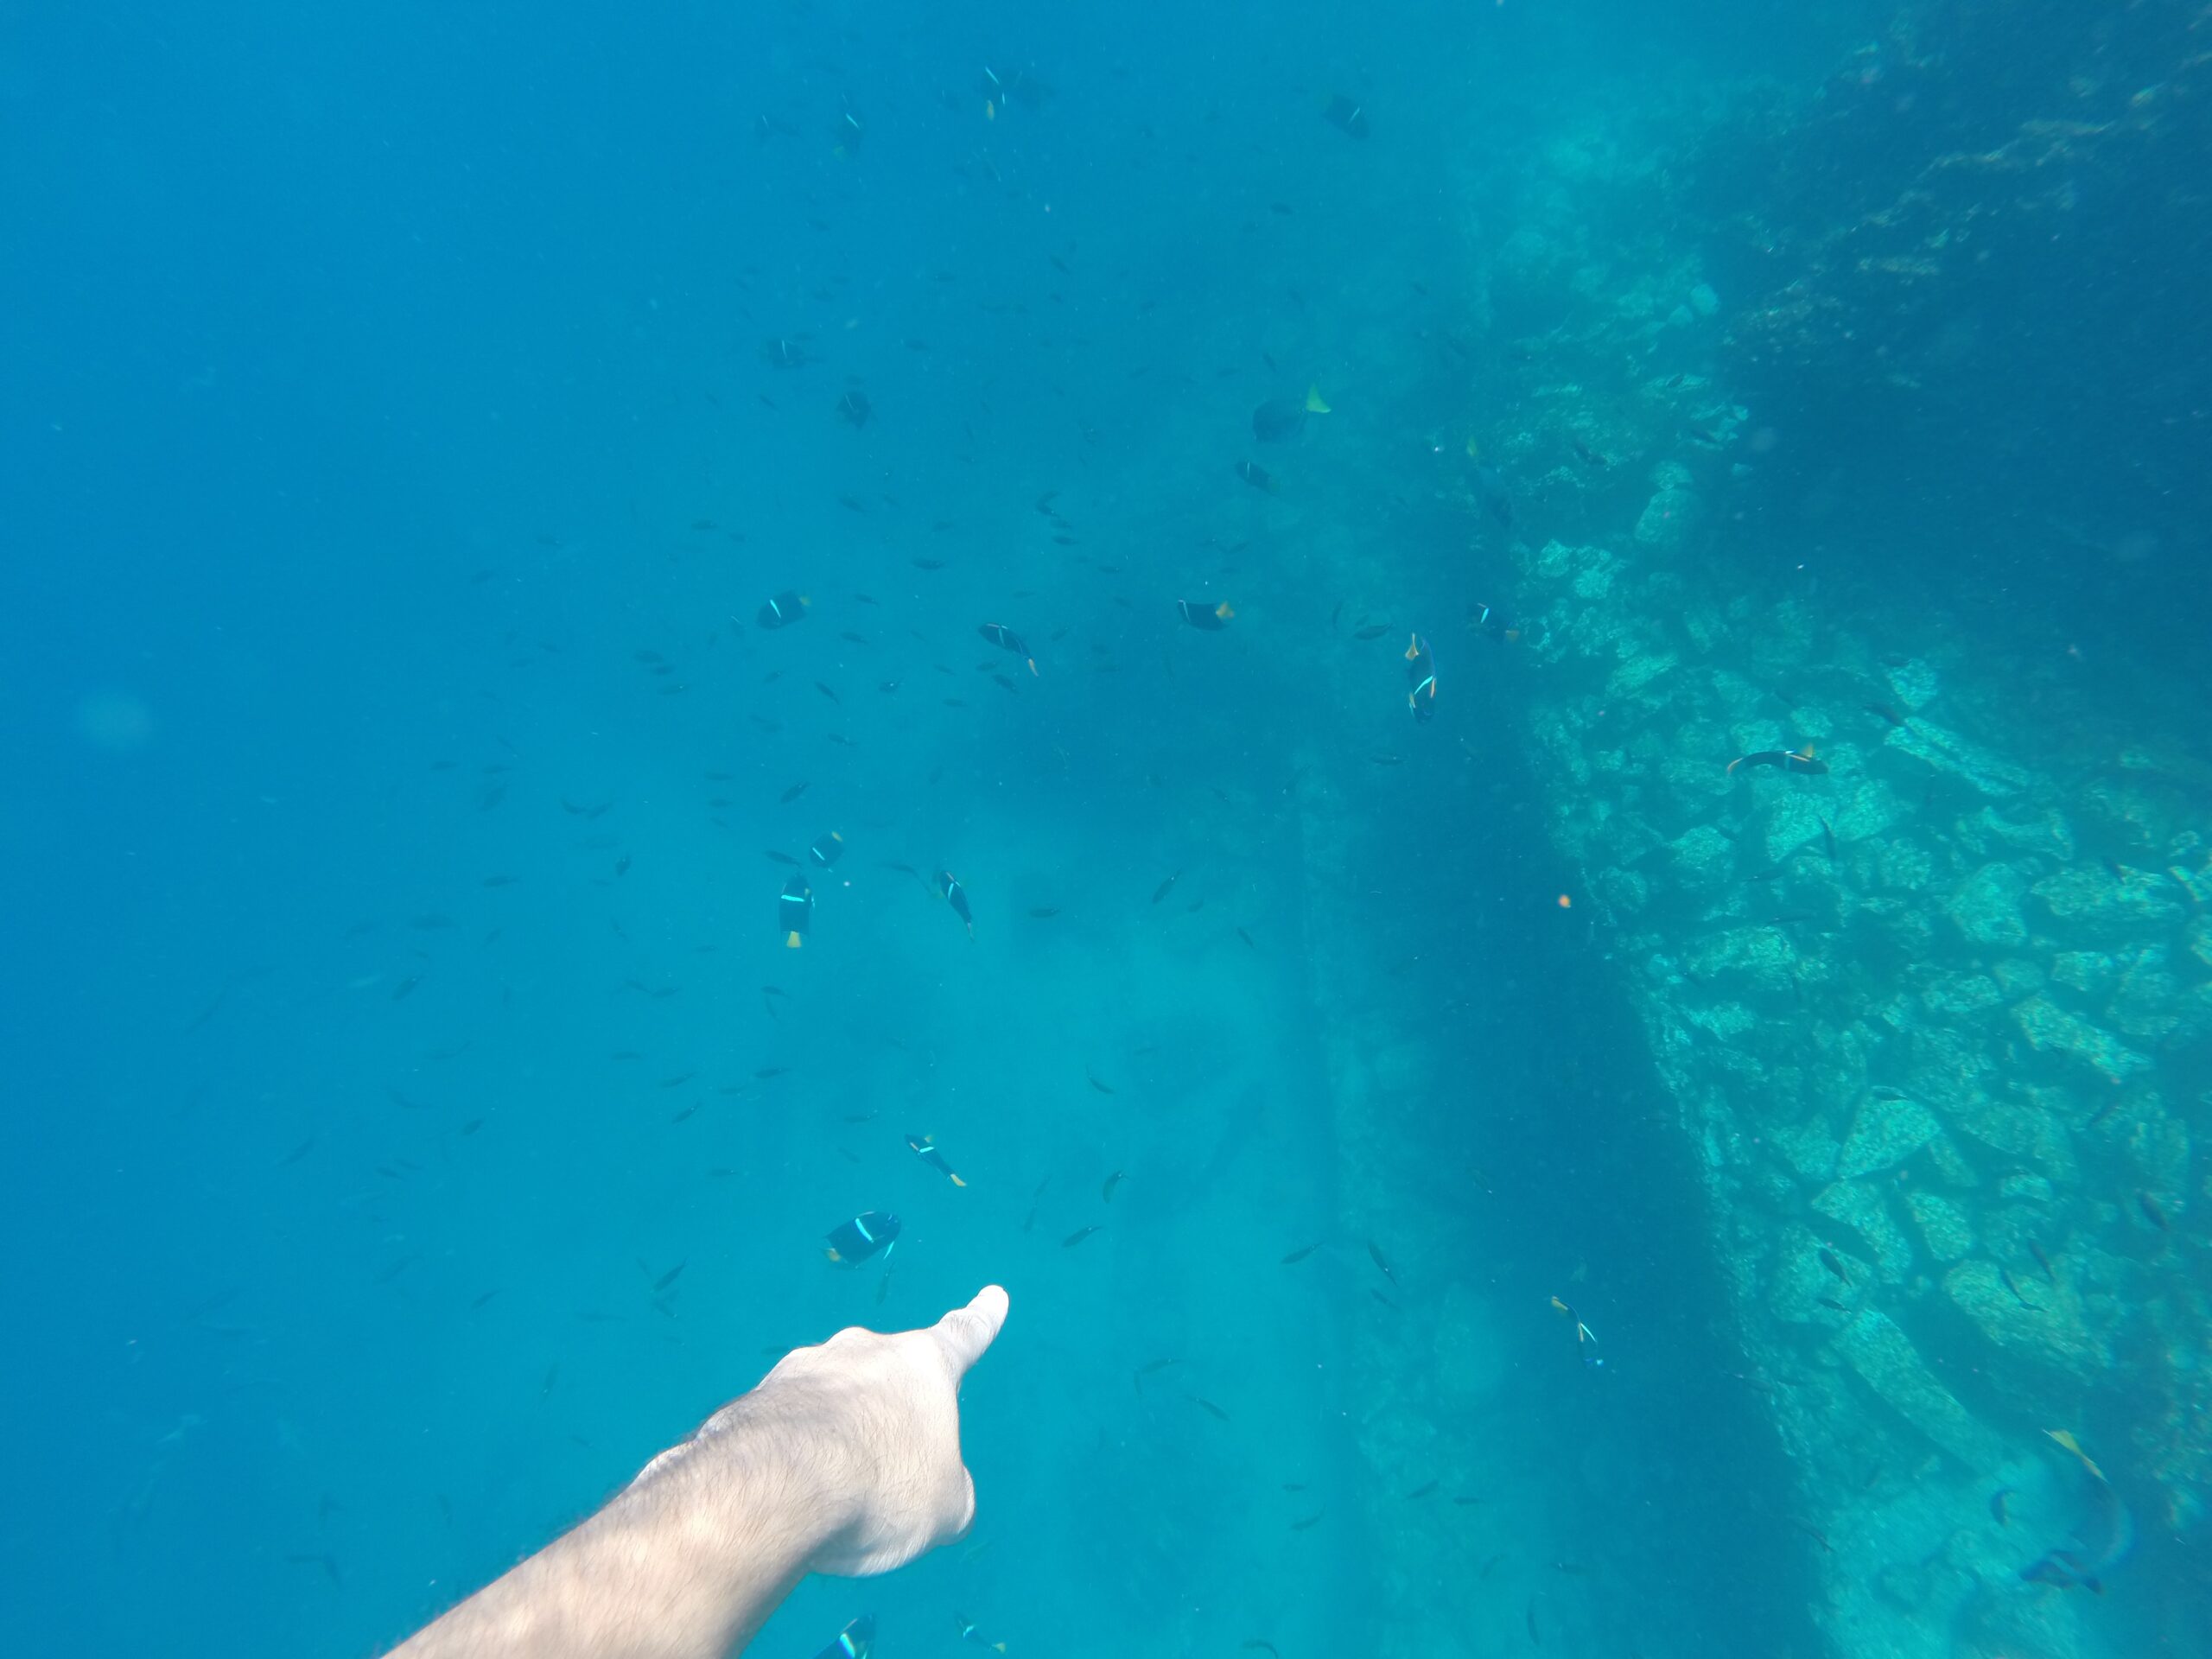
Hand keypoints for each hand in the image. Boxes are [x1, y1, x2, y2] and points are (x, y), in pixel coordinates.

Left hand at [734, 1285, 1009, 1576]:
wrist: (776, 1487)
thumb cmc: (882, 1488)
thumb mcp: (943, 1507)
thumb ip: (948, 1492)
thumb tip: (942, 1492)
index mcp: (922, 1364)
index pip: (963, 1336)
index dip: (981, 1319)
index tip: (992, 1296)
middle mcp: (864, 1349)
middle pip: (886, 1374)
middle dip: (889, 1409)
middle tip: (885, 1465)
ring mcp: (805, 1368)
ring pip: (832, 1398)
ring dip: (836, 1432)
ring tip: (832, 1490)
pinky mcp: (757, 1398)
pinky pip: (787, 1423)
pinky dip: (794, 1449)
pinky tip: (789, 1490)